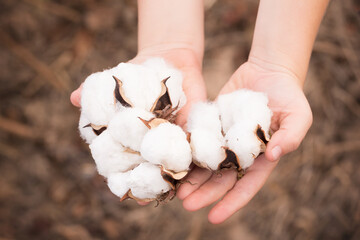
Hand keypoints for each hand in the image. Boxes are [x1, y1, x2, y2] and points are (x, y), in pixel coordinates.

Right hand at [70, 48, 206, 203]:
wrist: (170, 58)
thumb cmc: (139, 72)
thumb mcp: (116, 81)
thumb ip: (96, 92)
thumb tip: (74, 98)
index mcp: (130, 138)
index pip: (121, 164)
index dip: (119, 176)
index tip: (118, 187)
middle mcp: (150, 144)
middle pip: (147, 170)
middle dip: (146, 183)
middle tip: (145, 194)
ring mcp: (172, 140)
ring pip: (171, 165)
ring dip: (169, 177)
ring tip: (169, 189)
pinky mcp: (192, 131)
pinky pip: (194, 149)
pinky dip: (193, 159)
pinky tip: (191, 169)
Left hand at [177, 60, 312, 223]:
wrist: (268, 71)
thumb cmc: (288, 95)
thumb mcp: (298, 115)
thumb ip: (291, 136)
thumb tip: (273, 155)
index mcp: (261, 158)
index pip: (246, 186)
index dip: (231, 202)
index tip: (214, 217)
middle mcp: (241, 153)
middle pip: (221, 179)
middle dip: (205, 193)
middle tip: (186, 203)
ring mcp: (225, 140)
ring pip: (206, 164)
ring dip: (192, 178)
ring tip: (176, 190)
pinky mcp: (212, 125)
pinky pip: (198, 141)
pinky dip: (188, 153)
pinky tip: (175, 161)